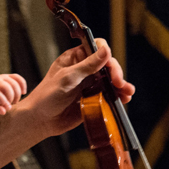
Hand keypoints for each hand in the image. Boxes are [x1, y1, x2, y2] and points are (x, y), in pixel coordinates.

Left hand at [0, 74, 26, 115]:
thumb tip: (4, 111)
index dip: (3, 101)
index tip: (7, 107)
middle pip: (6, 87)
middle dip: (11, 97)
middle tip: (11, 104)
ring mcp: (2, 77)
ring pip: (14, 83)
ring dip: (17, 94)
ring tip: (15, 101)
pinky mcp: (9, 76)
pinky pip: (18, 77)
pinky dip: (23, 85)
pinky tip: (23, 92)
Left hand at [18, 38, 134, 136]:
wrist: (40, 121)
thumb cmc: (46, 97)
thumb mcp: (67, 78)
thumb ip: (87, 66)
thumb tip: (106, 50)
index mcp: (75, 58)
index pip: (97, 48)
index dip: (106, 55)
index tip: (110, 67)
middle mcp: (84, 70)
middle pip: (107, 65)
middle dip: (116, 73)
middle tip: (119, 84)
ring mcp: (89, 84)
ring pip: (110, 80)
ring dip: (121, 86)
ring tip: (128, 93)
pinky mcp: (93, 99)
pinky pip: (109, 95)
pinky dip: (118, 96)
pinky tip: (124, 99)